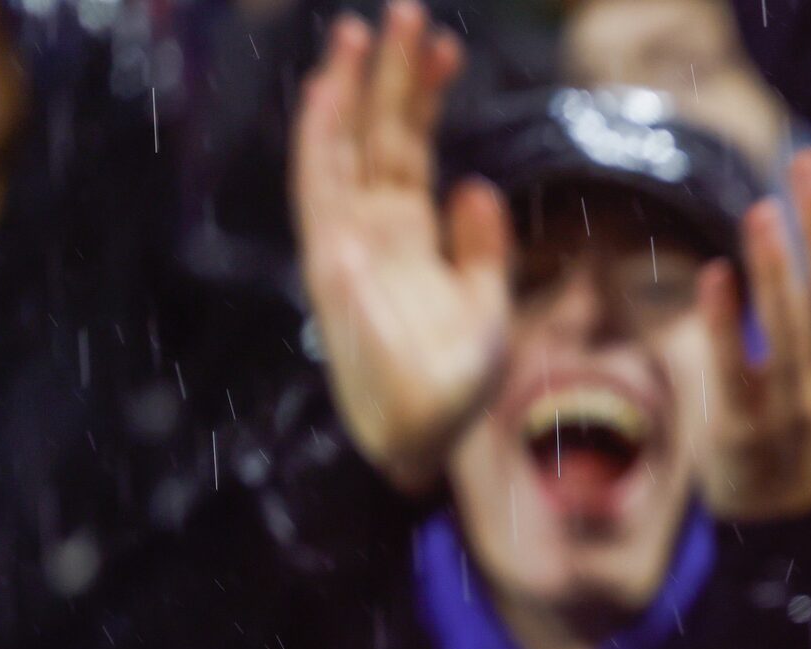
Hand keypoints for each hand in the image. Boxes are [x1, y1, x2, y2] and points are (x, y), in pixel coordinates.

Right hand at [292, 3, 512, 495]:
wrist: (426, 442)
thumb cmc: (455, 386)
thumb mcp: (489, 308)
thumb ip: (484, 249)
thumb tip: (478, 187)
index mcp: (411, 237)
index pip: (412, 152)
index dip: (425, 99)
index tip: (447, 48)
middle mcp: (372, 231)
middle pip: (380, 136)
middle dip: (392, 75)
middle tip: (407, 12)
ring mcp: (348, 243)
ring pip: (346, 150)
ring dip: (353, 90)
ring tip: (365, 31)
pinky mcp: (334, 263)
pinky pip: (322, 188)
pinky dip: (323, 138)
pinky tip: (328, 89)